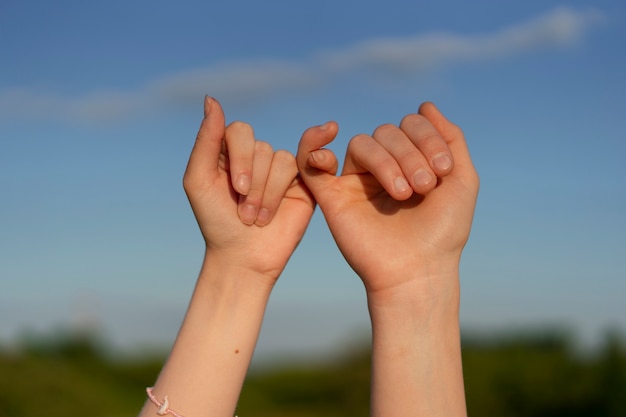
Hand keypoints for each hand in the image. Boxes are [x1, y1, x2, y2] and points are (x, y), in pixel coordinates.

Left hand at [183, 97, 314, 281]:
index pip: (239, 131)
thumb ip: (205, 139)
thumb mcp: (198, 180)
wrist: (243, 257)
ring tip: (258, 219)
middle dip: (253, 183)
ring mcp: (277, 169)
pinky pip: (302, 167)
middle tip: (244, 213)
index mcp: (227, 152)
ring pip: (281, 159)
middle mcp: (254, 157)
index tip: (235, 190)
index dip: (241, 157)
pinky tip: (280, 208)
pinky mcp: (301, 183)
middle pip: (261, 146)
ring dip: (268, 194)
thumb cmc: (215, 221)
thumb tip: (212, 98)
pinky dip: (285, 190)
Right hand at [296, 102, 478, 297]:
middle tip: (425, 187)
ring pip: (362, 143)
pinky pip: (310, 161)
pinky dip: (312, 145)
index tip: (444, 171)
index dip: (427, 137)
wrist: (419, 271)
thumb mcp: (462, 181)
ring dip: (386, 161)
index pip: (410, 124)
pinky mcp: (332, 196)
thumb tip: (425, 105)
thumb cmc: (442, 232)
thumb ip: (451, 139)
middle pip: (386, 132)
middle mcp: (381, 167)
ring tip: (404, 193)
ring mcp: (355, 181)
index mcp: (409, 160)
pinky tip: (326, 145)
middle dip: (410, 154)